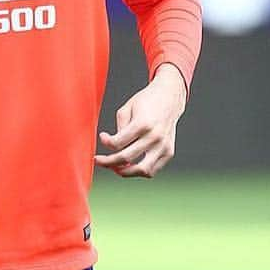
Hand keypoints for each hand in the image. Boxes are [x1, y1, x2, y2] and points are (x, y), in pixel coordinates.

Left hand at [94, 63, 186, 178]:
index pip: (118, 143)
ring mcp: (163, 146)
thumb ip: (119, 129)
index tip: (102, 137)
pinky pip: (152, 170)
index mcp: (143, 124)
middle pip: (126, 158)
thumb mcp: (127, 108)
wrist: (170, 97)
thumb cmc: (146, 102)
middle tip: (99, 161)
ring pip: (142, 170)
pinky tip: (130, 165)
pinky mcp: (169, 152)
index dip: (105, 143)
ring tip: (115, 167)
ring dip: (125, 172)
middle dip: (108, 162)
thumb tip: (113, 147)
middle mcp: (155, 137)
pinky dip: (139, 171)